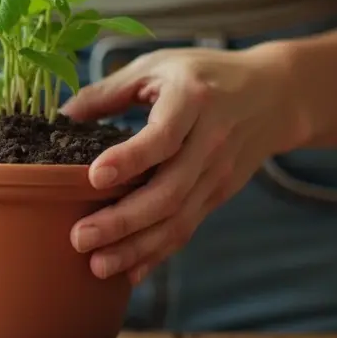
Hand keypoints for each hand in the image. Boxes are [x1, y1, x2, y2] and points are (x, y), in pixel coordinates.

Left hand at [60, 44, 307, 283]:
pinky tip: (129, 271)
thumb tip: (61, 115)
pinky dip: (158, 253)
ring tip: (97, 264)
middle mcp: (210, 141)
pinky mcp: (219, 193)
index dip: (131, 158)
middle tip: (80, 237)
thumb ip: (109, 90)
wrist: (275, 95)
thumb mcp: (158, 66)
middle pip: (169, 190)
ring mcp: (218, 172)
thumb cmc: (204, 74)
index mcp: (193, 100)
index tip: (95, 177)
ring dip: (137, 247)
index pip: (164, 136)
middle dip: (123, 220)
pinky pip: (187, 228)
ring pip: (178, 219)